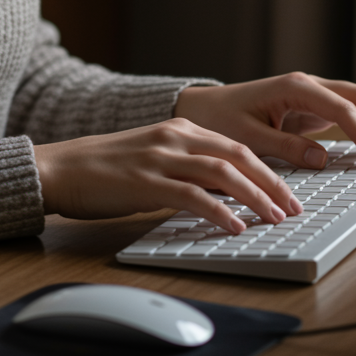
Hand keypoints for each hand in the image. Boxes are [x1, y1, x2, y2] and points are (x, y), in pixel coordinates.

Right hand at [33, 119, 301, 233]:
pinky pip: (192, 196)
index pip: (236, 145)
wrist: (60, 168)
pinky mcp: (145, 182)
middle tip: (295, 207)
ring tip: (276, 218)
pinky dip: (220, 211)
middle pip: (238, 155)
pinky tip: (236, 227)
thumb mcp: (153, 159)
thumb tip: (226, 195)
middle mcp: (173, 137)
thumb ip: (187, 169)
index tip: (290, 191)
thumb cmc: (104, 170)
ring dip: (256, 197)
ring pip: (222, 172)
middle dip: (272, 182)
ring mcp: (160, 158)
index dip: (269, 169)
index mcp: (178, 128)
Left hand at [174, 72, 355, 168]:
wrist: (202, 109)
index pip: (343, 109)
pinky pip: (347, 112)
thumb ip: (285, 147)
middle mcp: (307, 85)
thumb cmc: (220, 120)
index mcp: (293, 87)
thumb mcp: (248, 137)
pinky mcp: (310, 107)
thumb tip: (322, 159)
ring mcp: (311, 94)